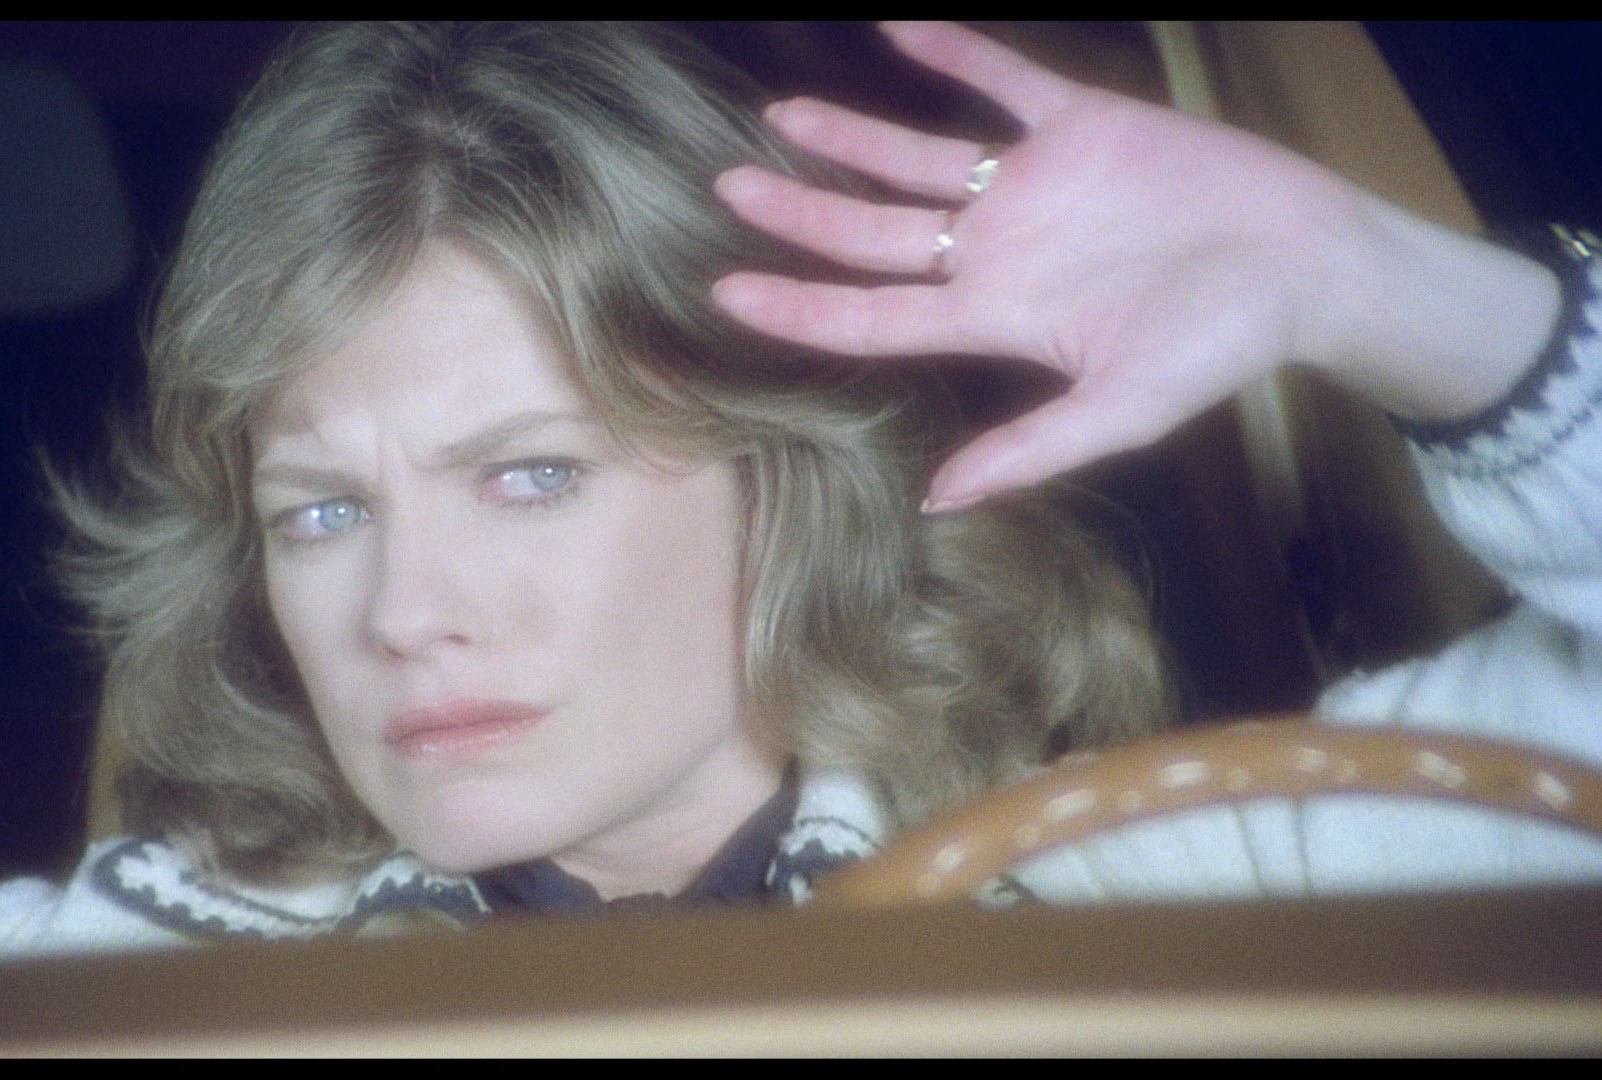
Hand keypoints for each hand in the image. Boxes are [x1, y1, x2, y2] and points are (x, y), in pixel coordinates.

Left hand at [713, 21, 1559, 510]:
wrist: (1307, 266)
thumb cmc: (1219, 347)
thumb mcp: (1124, 412)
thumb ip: (1031, 451)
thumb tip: (936, 502)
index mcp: (995, 317)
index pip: (873, 315)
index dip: (798, 305)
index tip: (723, 294)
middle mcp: (996, 250)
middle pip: (874, 232)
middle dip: (800, 213)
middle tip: (724, 189)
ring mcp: (1032, 186)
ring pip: (919, 157)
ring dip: (852, 135)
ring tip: (782, 117)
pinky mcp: (1081, 125)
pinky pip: (1004, 80)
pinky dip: (954, 53)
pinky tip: (896, 26)